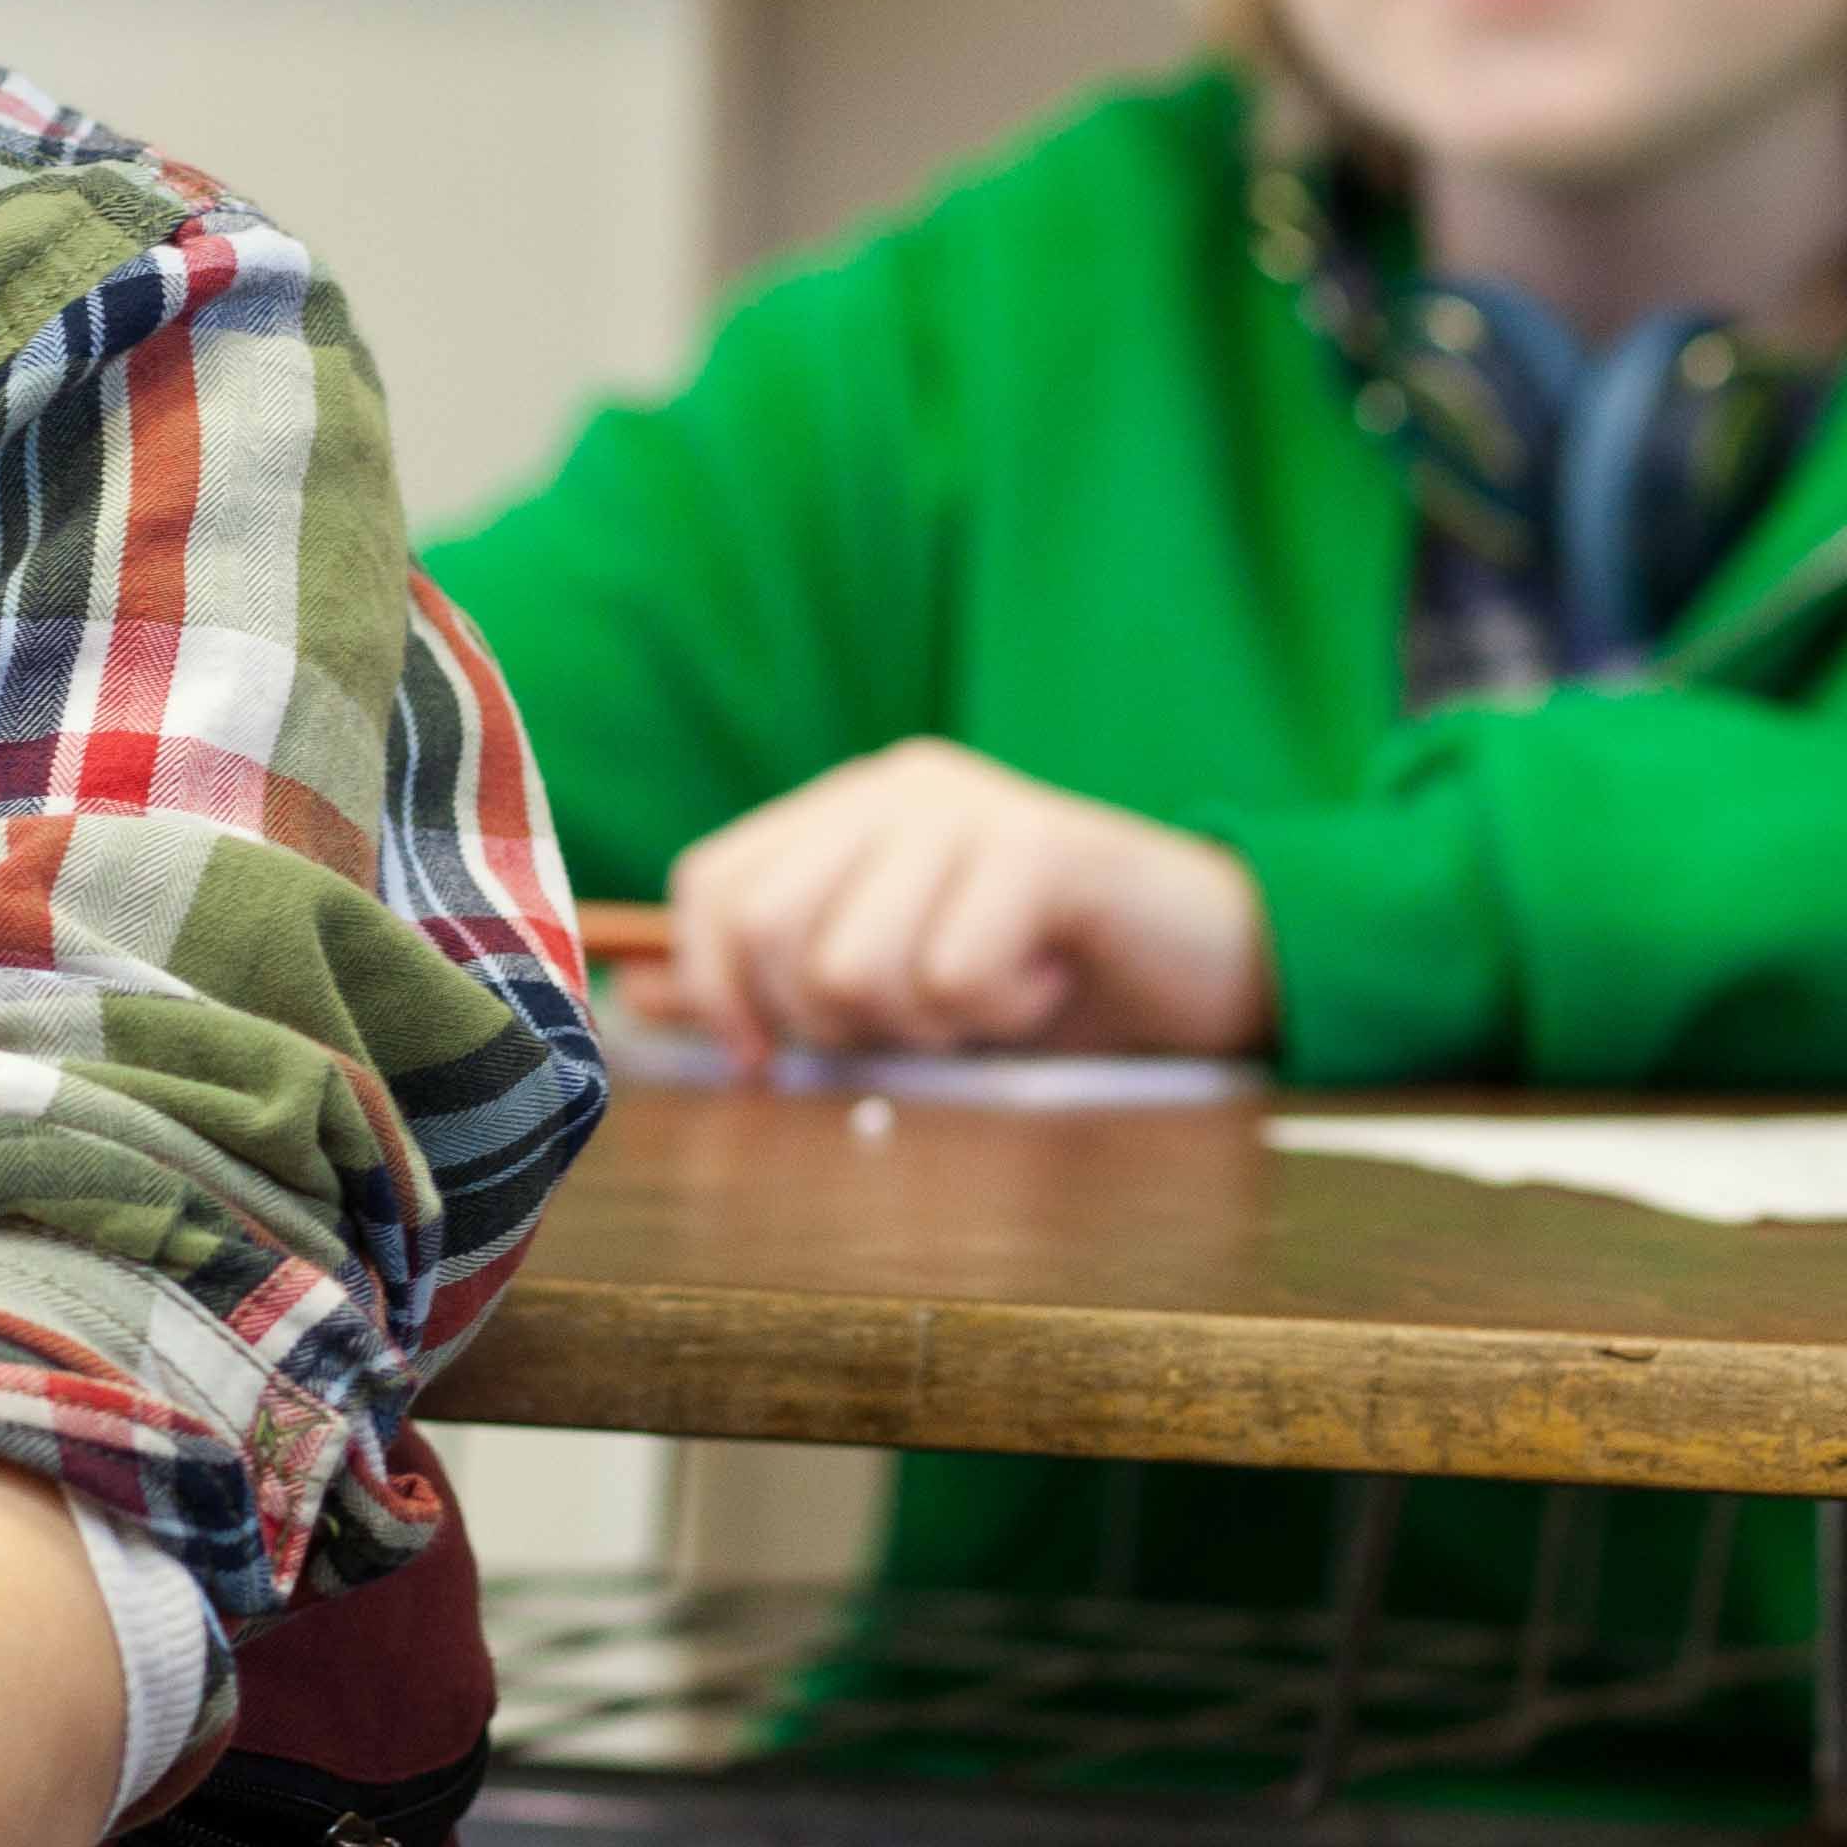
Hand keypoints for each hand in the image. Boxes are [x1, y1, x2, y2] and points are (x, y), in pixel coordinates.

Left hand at [658, 741, 1275, 1063]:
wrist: (1213, 963)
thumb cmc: (1043, 983)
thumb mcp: (892, 990)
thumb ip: (768, 987)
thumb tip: (633, 1000)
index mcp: (847, 810)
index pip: (714, 886)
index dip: (720, 988)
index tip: (770, 1059)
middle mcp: (899, 788)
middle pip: (773, 930)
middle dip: (832, 1019)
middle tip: (920, 1023)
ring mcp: (971, 806)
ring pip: (858, 965)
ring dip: (928, 1025)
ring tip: (993, 999)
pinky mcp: (1042, 845)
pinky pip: (955, 972)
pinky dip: (998, 1015)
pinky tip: (1044, 986)